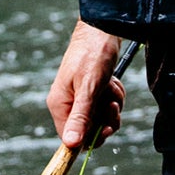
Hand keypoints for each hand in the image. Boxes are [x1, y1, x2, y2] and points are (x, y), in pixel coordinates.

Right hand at [47, 19, 126, 148]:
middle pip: (90, 130)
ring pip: (102, 118)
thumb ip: (81, 117)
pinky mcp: (92, 92)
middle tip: (112, 102)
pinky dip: (114, 95)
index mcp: (59, 105)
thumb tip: (71, 144)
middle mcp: (68, 104)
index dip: (91, 138)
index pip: (72, 139)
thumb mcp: (89, 88)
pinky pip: (107, 105)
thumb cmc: (93, 55)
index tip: (106, 128)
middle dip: (106, 117)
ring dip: (113, 103)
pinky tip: (112, 82)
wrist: (102, 30)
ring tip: (111, 85)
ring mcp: (80, 98)